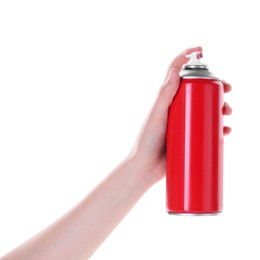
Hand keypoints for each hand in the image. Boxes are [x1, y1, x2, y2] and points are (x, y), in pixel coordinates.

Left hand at [130, 47, 231, 182]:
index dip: (188, 58)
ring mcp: (183, 122)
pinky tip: (225, 130)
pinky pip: (206, 129)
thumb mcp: (156, 115)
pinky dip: (217, 128)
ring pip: (205, 109)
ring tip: (227, 113)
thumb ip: (163, 94)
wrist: (146, 167)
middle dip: (215, 87)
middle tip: (228, 91)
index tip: (201, 50)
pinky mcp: (188, 137)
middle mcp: (176, 108)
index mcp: (166, 99)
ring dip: (220, 107)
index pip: (178, 73)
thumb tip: (175, 70)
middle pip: (198, 90)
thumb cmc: (147, 141)